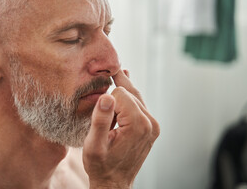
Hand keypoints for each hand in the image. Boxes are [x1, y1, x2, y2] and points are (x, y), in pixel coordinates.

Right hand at [83, 70, 159, 188]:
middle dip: (116, 88)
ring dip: (122, 94)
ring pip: (136, 96)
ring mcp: (153, 125)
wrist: (114, 183)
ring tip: (114, 78)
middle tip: (108, 69)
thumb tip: (106, 96)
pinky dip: (129, 98)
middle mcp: (150, 122)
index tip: (99, 113)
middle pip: (130, 91)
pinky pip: (140, 105)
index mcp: (138, 124)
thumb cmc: (101, 166)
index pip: (119, 93)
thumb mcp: (93, 146)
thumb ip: (100, 120)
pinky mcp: (151, 127)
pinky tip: (123, 89)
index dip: (106, 100)